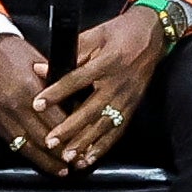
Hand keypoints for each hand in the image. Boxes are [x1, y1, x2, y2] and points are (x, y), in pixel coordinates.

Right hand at [0, 34, 68, 168]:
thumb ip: (59, 88)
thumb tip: (80, 111)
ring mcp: (0, 114)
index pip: (54, 120)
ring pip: (26, 146)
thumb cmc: (20, 55)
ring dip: (46, 161)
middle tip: (78, 163)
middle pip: (41, 137)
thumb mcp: (44, 65)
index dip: (70, 136)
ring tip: (62, 170)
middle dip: (61, 154)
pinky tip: (41, 161)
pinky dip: (28, 154)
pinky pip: (12, 143)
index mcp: (29, 88)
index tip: (84, 147)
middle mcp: (13, 104)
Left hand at [30, 7, 171, 174]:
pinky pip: (118, 130)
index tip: (38, 104)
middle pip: (91, 109)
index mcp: (107, 62)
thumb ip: (69, 53)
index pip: (77, 80)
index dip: (57, 92)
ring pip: (104, 125)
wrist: (153, 34)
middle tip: (51, 141)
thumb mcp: (95, 34)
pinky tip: (89, 158)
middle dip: (70, 128)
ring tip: (68, 156)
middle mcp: (118, 83)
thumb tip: (40, 69)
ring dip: (86, 143)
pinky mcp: (133, 107)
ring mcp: (127, 98)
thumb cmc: (119, 32)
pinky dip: (104, 146)